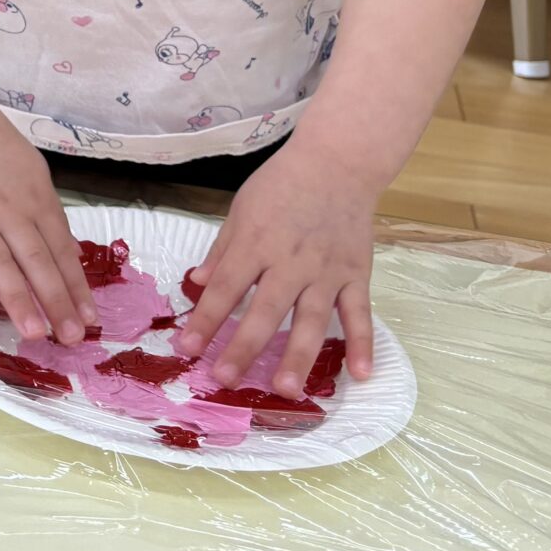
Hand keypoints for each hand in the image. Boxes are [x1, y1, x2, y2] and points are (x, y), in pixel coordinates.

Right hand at [0, 105, 95, 345]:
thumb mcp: (34, 174)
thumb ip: (48, 215)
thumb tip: (70, 256)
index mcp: (37, 201)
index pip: (62, 252)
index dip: (76, 288)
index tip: (89, 321)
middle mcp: (10, 210)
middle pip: (37, 262)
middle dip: (56, 302)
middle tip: (69, 338)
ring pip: (0, 262)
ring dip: (18, 299)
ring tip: (33, 332)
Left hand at [175, 146, 378, 394]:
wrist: (338, 162)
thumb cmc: (282, 184)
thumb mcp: (241, 208)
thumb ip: (222, 250)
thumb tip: (196, 284)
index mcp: (256, 243)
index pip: (225, 289)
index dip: (204, 321)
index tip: (186, 349)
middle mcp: (290, 261)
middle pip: (264, 311)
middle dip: (243, 347)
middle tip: (224, 379)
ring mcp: (326, 271)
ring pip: (311, 320)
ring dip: (298, 356)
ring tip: (284, 388)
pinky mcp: (356, 275)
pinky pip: (360, 314)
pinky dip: (363, 344)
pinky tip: (361, 374)